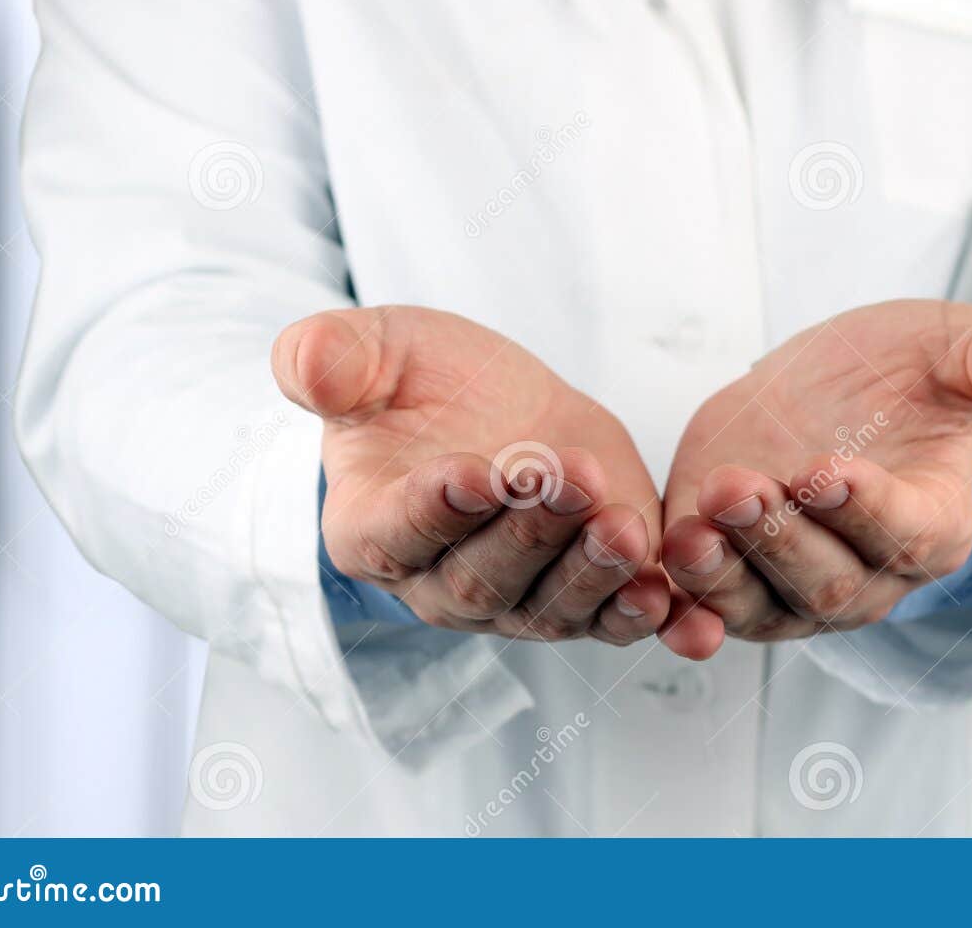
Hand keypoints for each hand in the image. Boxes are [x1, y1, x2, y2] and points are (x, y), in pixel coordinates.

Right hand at [271, 305, 670, 643]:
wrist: (492, 403)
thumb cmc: (417, 382)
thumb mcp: (375, 350)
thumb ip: (331, 357)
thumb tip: (306, 370)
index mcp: (371, 527)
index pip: (397, 533)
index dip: (435, 509)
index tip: (475, 473)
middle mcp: (438, 584)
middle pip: (480, 579)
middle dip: (527, 531)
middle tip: (565, 476)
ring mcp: (514, 600)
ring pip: (547, 608)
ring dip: (588, 573)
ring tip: (623, 529)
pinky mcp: (584, 594)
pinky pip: (607, 621)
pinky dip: (635, 617)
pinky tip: (665, 597)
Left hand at [659, 301, 971, 650]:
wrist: (823, 391)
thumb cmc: (899, 372)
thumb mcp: (948, 347)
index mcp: (934, 523)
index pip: (908, 534)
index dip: (866, 509)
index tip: (824, 470)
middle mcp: (868, 575)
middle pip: (826, 583)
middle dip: (780, 538)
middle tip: (738, 486)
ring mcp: (794, 587)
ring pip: (761, 606)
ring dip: (722, 576)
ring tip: (691, 528)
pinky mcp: (731, 576)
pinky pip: (709, 615)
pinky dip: (686, 619)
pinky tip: (658, 608)